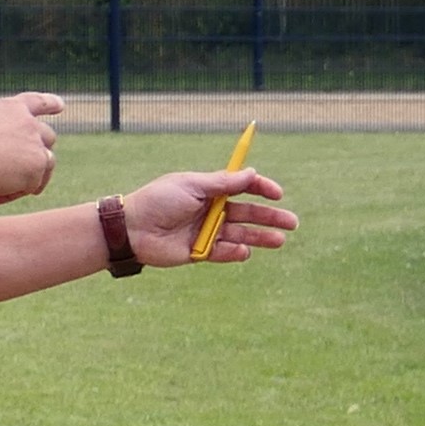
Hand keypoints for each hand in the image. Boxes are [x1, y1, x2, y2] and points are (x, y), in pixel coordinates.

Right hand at [0, 92, 66, 204]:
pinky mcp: (37, 169)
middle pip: (48, 135)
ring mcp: (37, 146)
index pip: (37, 102)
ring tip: (1, 189)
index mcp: (11, 108)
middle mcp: (29, 124)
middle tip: (24, 167)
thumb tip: (10, 155)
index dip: (50, 103)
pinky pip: (32, 185)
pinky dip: (13, 193)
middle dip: (39, 150)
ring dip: (30, 176)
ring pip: (47, 162)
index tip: (60, 105)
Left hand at [125, 167, 290, 264]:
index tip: (278, 194)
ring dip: (261, 237)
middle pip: (248, 213)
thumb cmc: (158, 201)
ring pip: (242, 234)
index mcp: (209, 191)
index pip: (242, 188)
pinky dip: (236, 253)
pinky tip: (242, 251)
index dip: (262, 189)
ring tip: (279, 240)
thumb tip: (252, 172)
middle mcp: (211, 210)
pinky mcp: (201, 252)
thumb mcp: (193, 185)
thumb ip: (224, 182)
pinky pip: (225, 253)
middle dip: (270, 217)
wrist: (132, 230)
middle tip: (292, 222)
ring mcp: (207, 231)